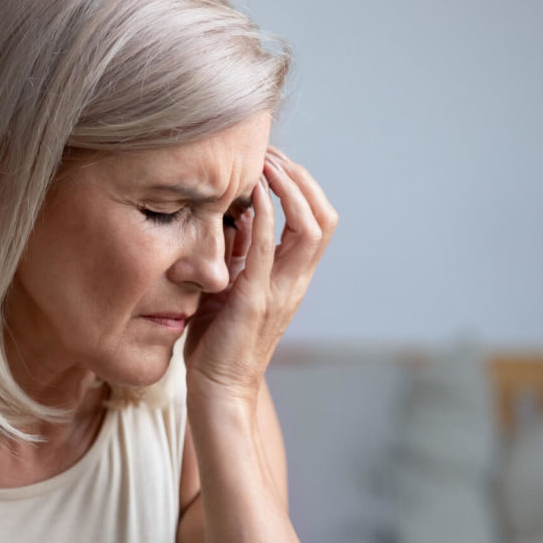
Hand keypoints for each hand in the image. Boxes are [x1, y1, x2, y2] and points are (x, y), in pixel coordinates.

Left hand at [183, 147, 337, 404]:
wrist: (219, 388)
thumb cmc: (220, 340)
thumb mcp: (233, 286)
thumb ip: (241, 255)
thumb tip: (234, 216)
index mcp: (293, 277)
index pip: (317, 220)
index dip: (302, 185)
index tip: (272, 161)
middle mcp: (296, 281)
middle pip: (323, 217)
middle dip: (300, 178)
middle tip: (269, 154)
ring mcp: (280, 291)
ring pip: (310, 228)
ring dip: (289, 189)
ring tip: (265, 165)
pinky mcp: (255, 300)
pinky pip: (268, 251)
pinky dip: (265, 217)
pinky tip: (251, 193)